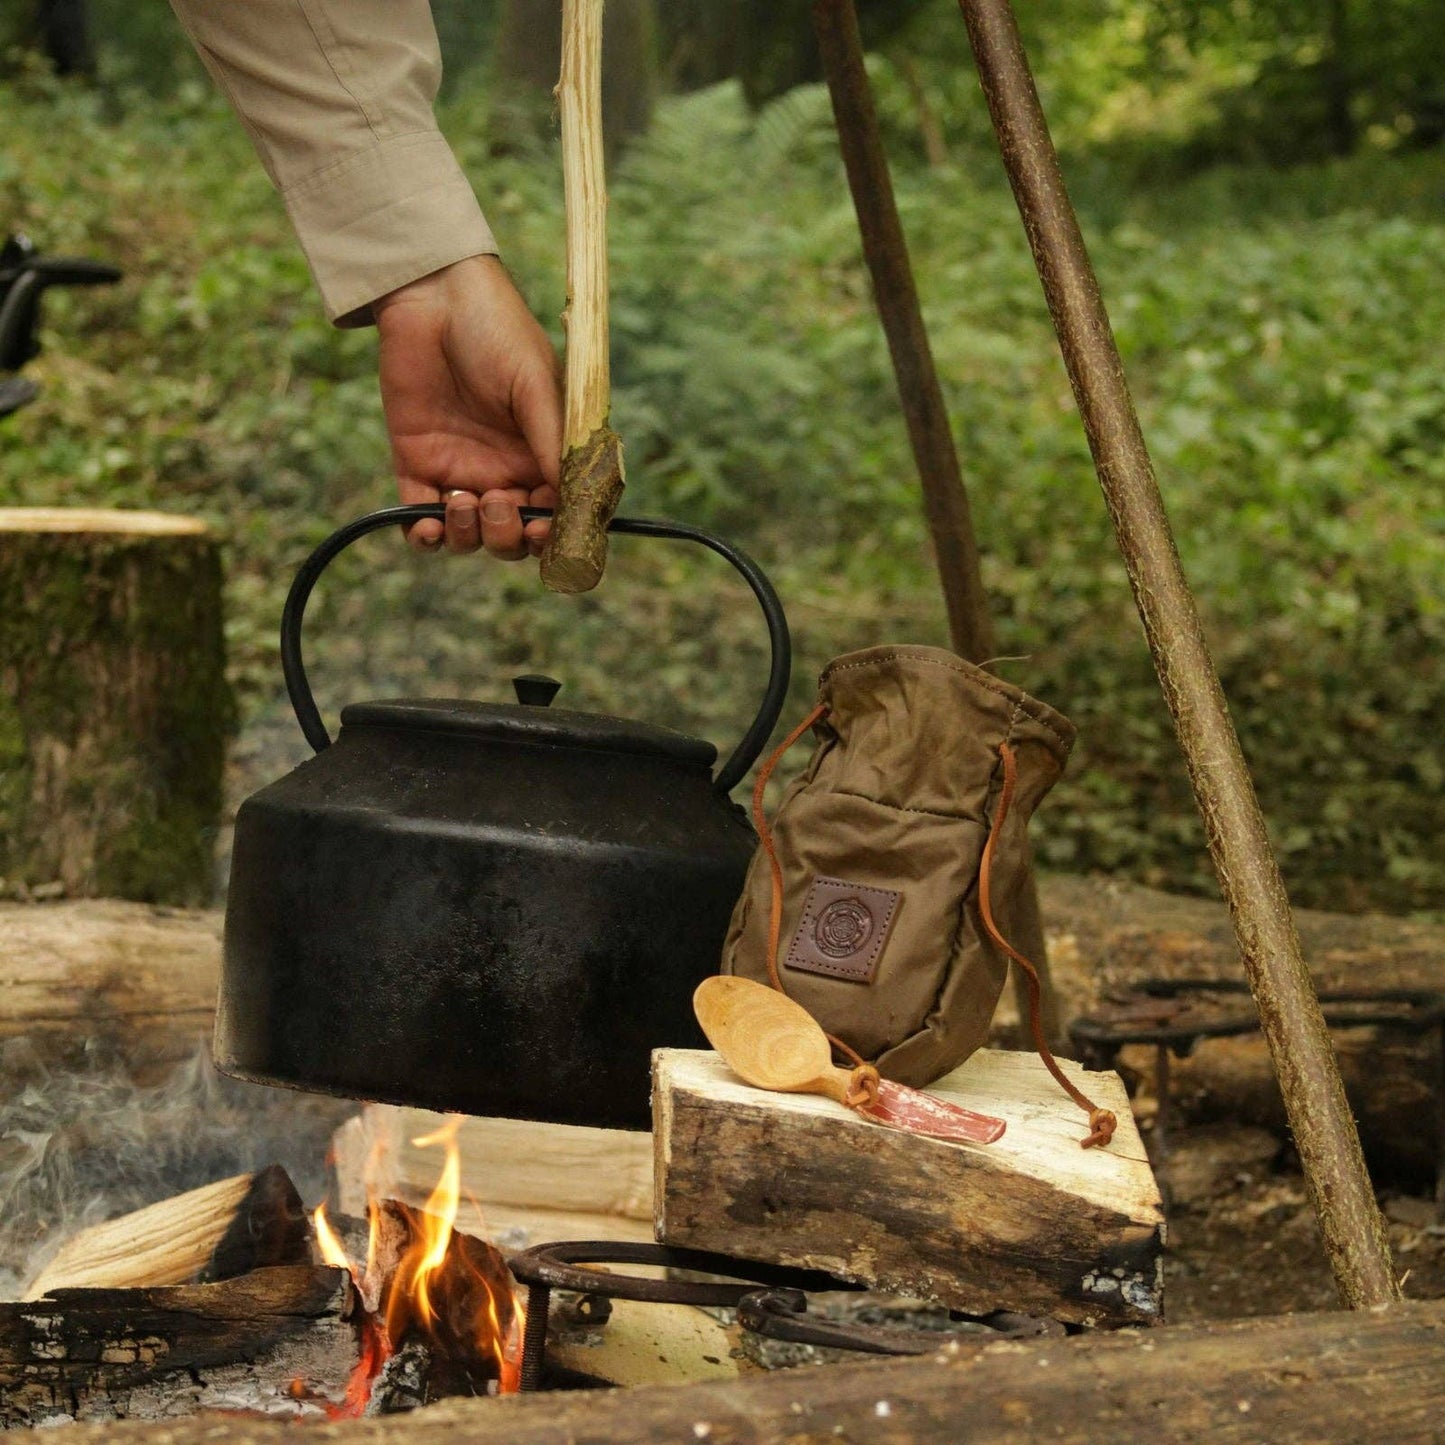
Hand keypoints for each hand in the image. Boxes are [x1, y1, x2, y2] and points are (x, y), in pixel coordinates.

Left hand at [374, 255, 561, 558]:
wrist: (433, 295)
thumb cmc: (497, 331)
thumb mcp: (535, 384)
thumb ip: (552, 442)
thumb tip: (568, 500)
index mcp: (542, 456)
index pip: (554, 515)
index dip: (551, 535)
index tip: (542, 530)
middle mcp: (505, 473)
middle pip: (512, 538)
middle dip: (507, 537)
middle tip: (498, 504)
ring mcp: (461, 472)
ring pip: (470, 538)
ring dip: (469, 536)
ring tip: (462, 499)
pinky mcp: (417, 466)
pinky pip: (421, 523)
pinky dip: (424, 538)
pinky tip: (427, 526)